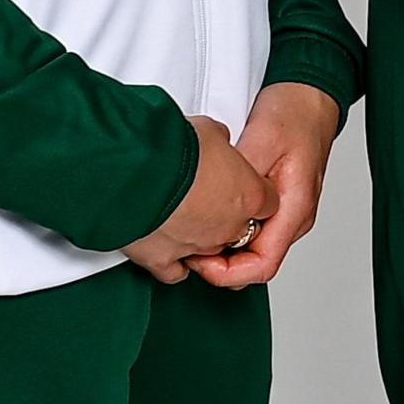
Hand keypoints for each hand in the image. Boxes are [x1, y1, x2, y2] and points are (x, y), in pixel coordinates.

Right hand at [122, 114, 272, 283]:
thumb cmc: (174, 151)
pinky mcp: (163, 260)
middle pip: (240, 230)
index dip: (253, 193)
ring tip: (181, 216)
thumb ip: (220, 143)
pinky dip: (172, 264)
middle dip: (226, 217)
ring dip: (199, 236)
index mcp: (250, 196)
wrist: (135, 173)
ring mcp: (198, 246)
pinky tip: (169, 252)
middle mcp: (228, 227)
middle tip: (206, 198)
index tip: (239, 186)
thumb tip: (214, 142)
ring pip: (209, 250)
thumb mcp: (209, 132)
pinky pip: (174, 271)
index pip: (268, 203)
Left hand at [187, 83, 342, 288]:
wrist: (311, 96)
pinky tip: (207, 215)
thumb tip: (215, 202)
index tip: (198, 259)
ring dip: (221, 249)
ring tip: (193, 229)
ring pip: (251, 251)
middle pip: (254, 265)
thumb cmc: (294, 114)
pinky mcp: (277, 206)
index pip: (262, 266)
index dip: (226, 273)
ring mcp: (286, 213)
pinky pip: (251, 233)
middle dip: (217, 263)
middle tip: (186, 244)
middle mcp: (294, 217)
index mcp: (295, 207)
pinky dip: (227, 233)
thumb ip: (241, 176)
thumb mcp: (262, 139)